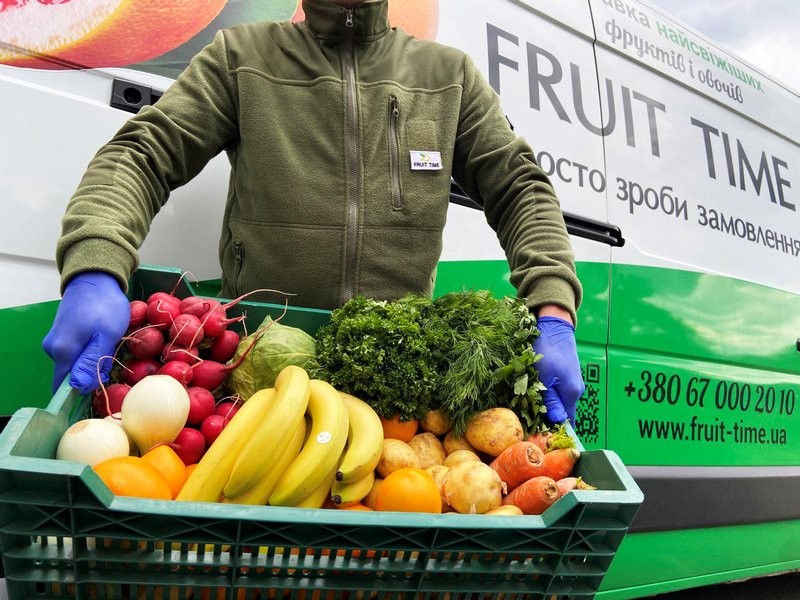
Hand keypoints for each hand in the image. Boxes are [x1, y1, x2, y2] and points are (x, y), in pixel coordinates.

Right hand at [42, 272, 129, 393]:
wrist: (95, 278)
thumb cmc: (104, 306)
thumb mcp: (106, 336)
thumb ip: (91, 363)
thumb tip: (77, 387)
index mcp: (62, 351)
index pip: (65, 386)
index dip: (84, 390)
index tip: (103, 383)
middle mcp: (52, 349)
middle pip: (72, 375)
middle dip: (92, 373)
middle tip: (111, 357)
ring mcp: (55, 341)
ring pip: (75, 363)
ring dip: (93, 360)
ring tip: (108, 345)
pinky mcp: (61, 334)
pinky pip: (75, 352)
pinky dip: (89, 350)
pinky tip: (101, 339)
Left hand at [533, 315, 584, 423]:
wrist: (555, 326)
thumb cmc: (547, 351)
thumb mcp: (544, 379)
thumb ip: (550, 402)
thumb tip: (557, 423)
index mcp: (572, 393)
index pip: (567, 421)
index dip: (552, 428)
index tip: (536, 429)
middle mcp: (576, 390)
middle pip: (562, 411)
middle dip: (547, 415)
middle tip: (528, 414)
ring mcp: (572, 381)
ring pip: (558, 400)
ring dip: (545, 402)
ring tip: (529, 398)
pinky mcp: (567, 374)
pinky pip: (558, 389)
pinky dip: (547, 391)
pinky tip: (535, 386)